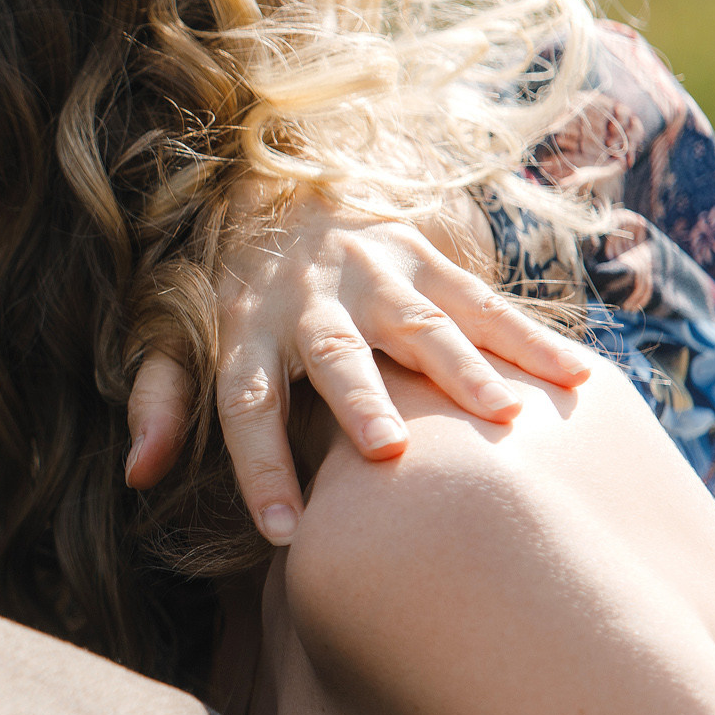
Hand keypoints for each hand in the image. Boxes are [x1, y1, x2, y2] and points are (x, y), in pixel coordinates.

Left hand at [125, 189, 590, 543]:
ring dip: (461, 367)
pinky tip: (576, 381)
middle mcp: (306, 298)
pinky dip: (527, 338)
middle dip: (360, 400)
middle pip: (334, 353)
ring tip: (504, 418)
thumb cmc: (226, 292)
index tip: (285, 530)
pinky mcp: (421, 252)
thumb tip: (138, 473)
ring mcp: (369, 271)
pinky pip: (480, 299)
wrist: (271, 183)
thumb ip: (158, 402)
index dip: (260, 465)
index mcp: (243, 329)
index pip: (243, 403)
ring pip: (419, 322)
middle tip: (389, 451)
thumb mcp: (175, 338)